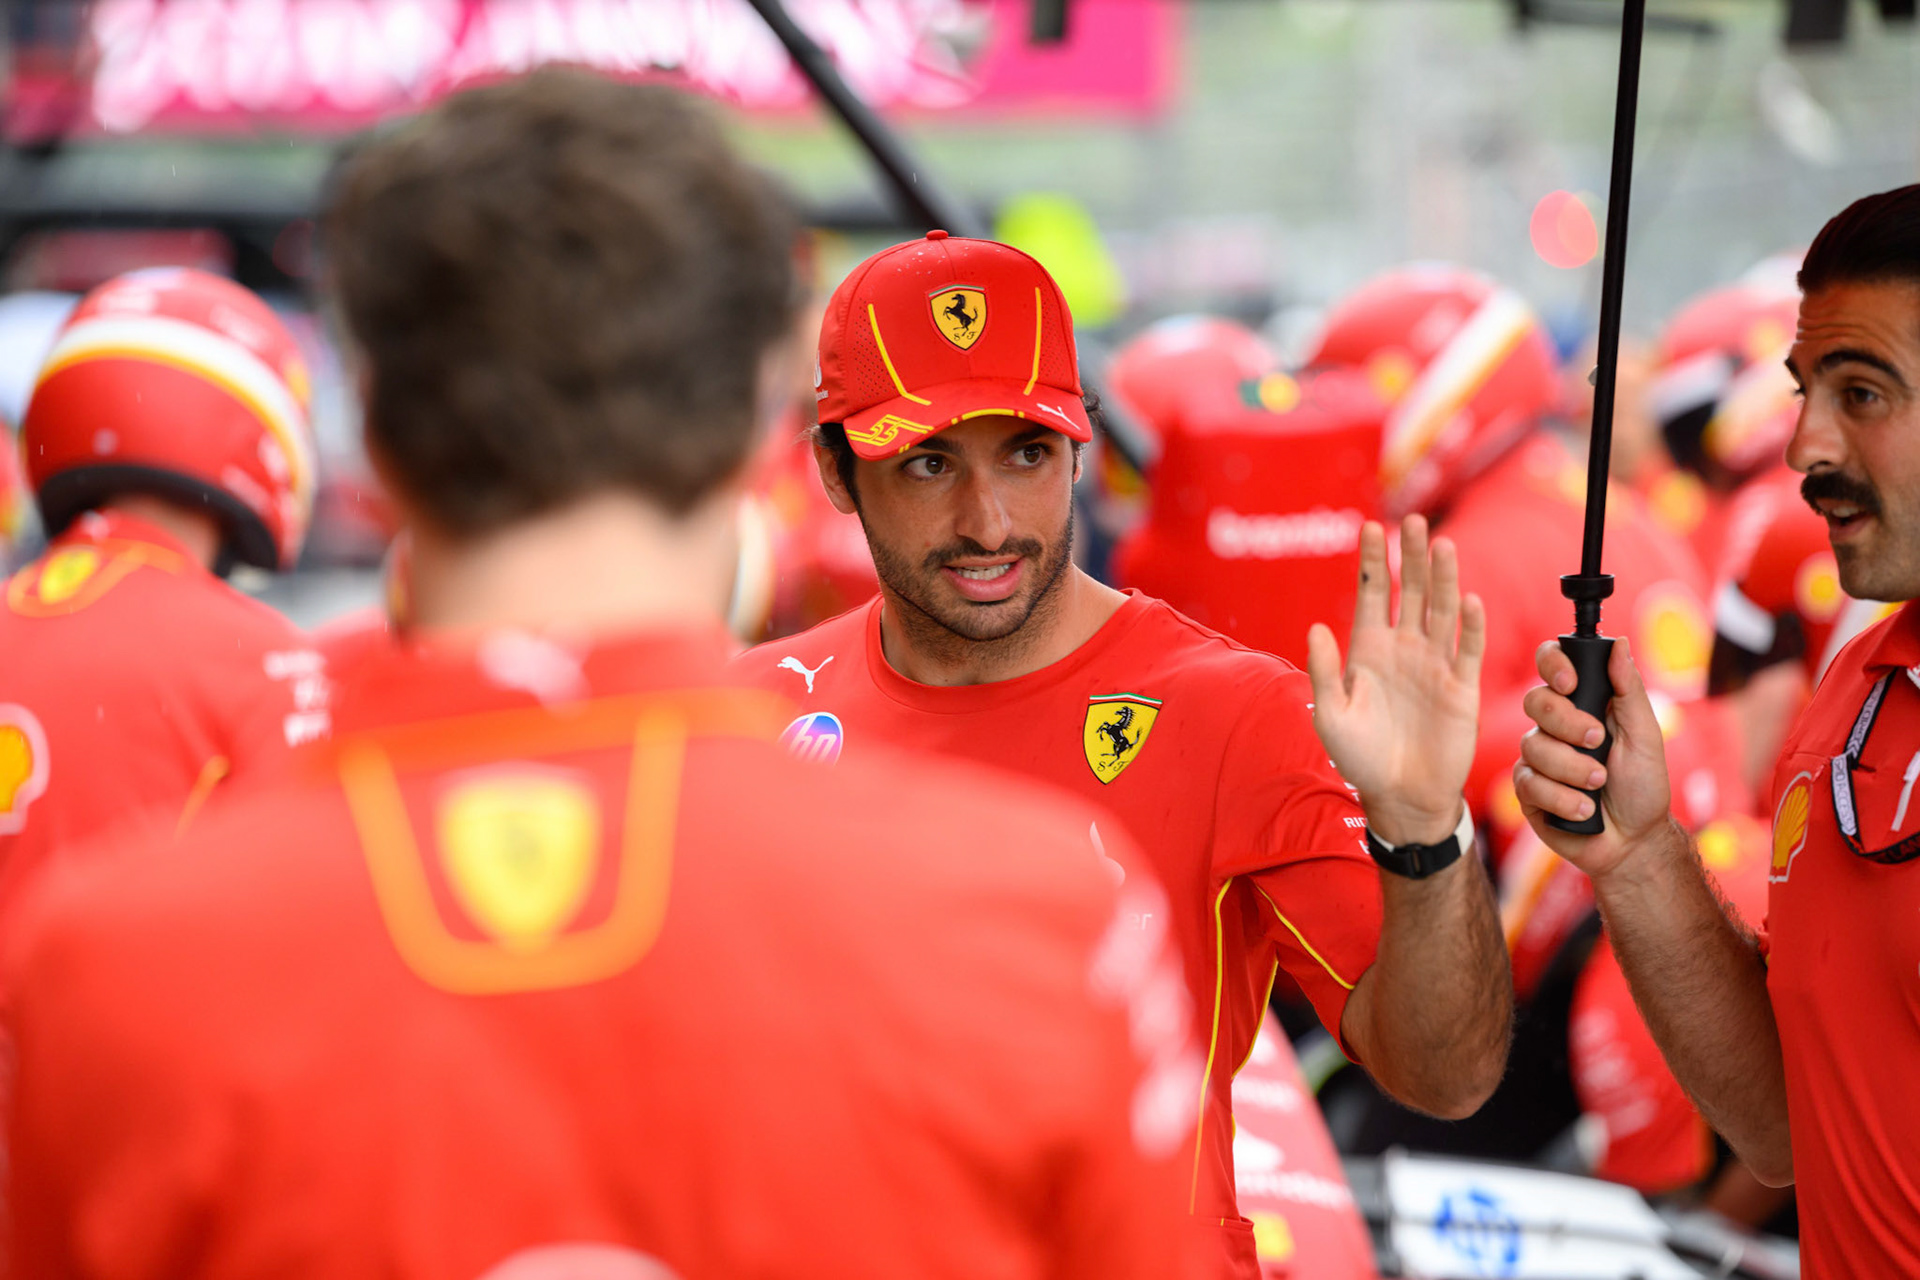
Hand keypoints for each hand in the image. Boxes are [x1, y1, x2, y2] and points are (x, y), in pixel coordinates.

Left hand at [1307, 516, 1484, 845]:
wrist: (1401, 795)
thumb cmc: (1359, 757)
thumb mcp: (1330, 716)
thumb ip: (1324, 671)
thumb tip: (1315, 627)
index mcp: (1368, 649)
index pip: (1373, 594)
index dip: (1372, 562)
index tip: (1369, 527)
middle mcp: (1403, 648)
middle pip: (1411, 591)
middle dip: (1411, 556)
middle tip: (1414, 521)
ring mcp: (1434, 664)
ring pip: (1441, 610)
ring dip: (1443, 579)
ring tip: (1442, 545)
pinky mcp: (1461, 686)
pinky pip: (1468, 649)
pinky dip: (1470, 625)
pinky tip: (1470, 600)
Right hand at [1514, 636, 1673, 879]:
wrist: (1633, 840)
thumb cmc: (1643, 787)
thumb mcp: (1646, 736)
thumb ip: (1630, 690)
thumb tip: (1621, 644)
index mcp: (1582, 703)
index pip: (1551, 664)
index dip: (1552, 664)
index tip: (1571, 683)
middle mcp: (1554, 726)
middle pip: (1535, 702)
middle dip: (1568, 724)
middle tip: (1598, 741)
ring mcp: (1537, 757)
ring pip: (1533, 746)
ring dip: (1573, 769)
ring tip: (1598, 786)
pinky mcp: (1527, 790)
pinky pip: (1528, 782)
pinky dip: (1562, 797)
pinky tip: (1583, 808)